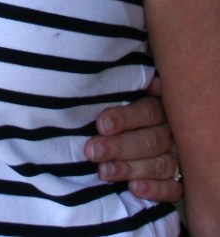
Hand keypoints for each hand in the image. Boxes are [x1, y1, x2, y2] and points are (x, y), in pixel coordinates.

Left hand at [84, 78, 182, 202]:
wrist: (123, 134)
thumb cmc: (115, 112)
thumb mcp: (117, 97)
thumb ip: (118, 91)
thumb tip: (105, 80)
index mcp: (159, 106)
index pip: (147, 111)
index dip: (124, 118)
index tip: (101, 125)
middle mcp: (171, 132)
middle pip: (151, 140)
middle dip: (119, 147)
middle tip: (92, 151)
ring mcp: (177, 157)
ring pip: (160, 164)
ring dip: (130, 169)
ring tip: (103, 172)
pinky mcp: (179, 181)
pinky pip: (173, 189)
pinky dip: (155, 189)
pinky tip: (134, 188)